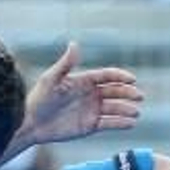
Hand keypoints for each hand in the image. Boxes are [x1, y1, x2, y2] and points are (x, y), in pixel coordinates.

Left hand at [21, 42, 142, 145]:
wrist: (31, 123)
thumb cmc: (38, 99)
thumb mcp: (51, 79)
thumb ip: (65, 64)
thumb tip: (74, 43)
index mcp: (84, 80)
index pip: (108, 76)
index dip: (121, 76)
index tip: (132, 79)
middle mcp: (91, 94)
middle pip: (115, 91)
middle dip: (128, 93)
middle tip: (139, 96)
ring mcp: (92, 110)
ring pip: (115, 108)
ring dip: (126, 109)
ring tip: (135, 112)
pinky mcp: (90, 126)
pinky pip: (110, 123)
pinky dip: (121, 123)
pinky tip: (130, 123)